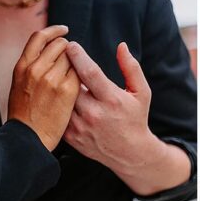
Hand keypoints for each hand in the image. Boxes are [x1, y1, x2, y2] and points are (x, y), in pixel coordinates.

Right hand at [8, 25, 81, 150]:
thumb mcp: (19, 85)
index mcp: (23, 66)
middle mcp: (36, 69)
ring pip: (71, 58)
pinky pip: (80, 74)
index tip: (63, 31)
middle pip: (59, 45)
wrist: (29, 138)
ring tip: (72, 78)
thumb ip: (31, 68)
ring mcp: (52, 79)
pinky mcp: (67, 91)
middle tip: (72, 60)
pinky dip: (81, 78)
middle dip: (68, 49)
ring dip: (75, 64)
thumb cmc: (24, 116)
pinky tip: (78, 88)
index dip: (54, 31)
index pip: (39, 37)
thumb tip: (43, 54)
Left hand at [64, 41, 189, 194]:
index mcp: (112, 100)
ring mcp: (81, 127)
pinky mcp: (72, 137)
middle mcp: (94, 114)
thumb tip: (121, 46)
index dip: (78, 56)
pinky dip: (58, 104)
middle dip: (65, 69)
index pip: (89, 72)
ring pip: (61, 99)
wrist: (130, 154)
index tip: (71, 46)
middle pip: (70, 84)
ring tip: (61, 79)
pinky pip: (58, 114)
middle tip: (62, 59)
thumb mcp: (141, 93)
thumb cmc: (136, 119)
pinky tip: (61, 98)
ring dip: (60, 87)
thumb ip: (131, 68)